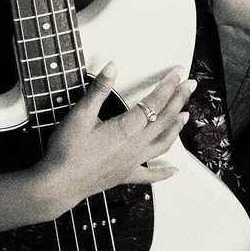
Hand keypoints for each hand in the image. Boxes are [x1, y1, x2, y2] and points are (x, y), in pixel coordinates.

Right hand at [32, 62, 195, 213]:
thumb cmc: (68, 150)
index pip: (155, 102)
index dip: (168, 85)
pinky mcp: (126, 175)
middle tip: (189, 86)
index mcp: (127, 128)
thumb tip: (112, 68)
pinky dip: (164, 172)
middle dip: (179, 100)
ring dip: (176, 128)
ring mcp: (133, 161)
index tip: (178, 73)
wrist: (60, 182)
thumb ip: (99, 89)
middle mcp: (135, 145)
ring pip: (163, 143)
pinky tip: (174, 171)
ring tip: (185, 116)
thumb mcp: (81, 113)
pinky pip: (150, 174)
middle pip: (165, 119)